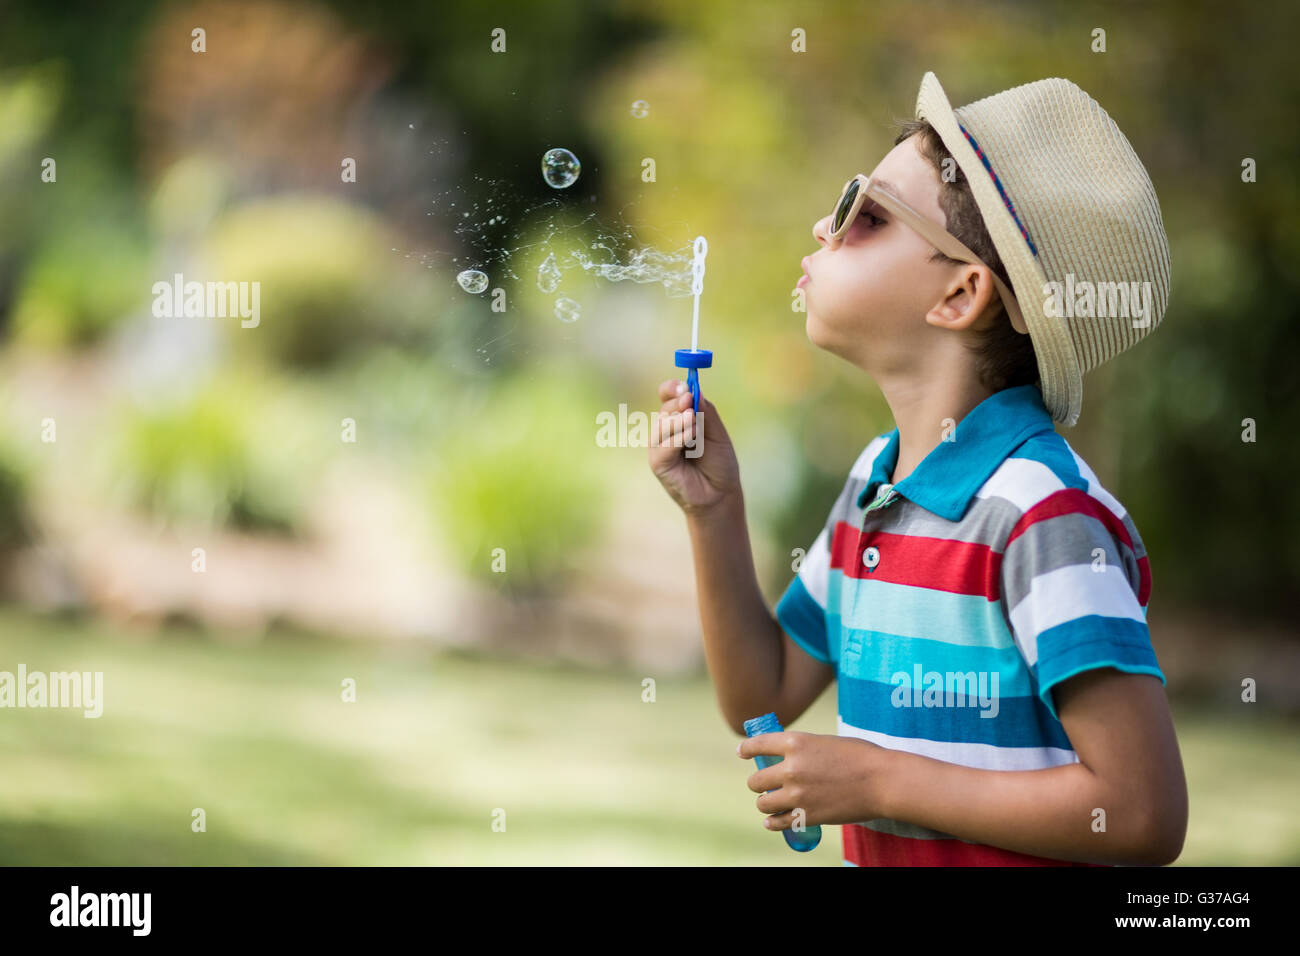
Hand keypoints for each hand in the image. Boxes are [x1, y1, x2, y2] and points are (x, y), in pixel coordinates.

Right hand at [648, 379, 740, 515]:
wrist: (720, 493)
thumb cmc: (719, 463)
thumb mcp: (717, 432)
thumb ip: (705, 412)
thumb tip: (693, 390)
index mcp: (679, 418)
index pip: (667, 395)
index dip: (673, 388)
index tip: (685, 386)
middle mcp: (666, 430)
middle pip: (665, 408)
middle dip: (678, 404)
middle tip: (690, 403)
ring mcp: (660, 446)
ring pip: (663, 425)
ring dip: (680, 422)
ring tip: (697, 428)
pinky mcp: (658, 462)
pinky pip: (664, 445)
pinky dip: (679, 438)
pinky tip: (692, 437)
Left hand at [737, 731, 891, 830]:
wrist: (883, 781)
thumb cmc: (861, 756)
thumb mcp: (826, 742)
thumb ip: (804, 749)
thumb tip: (790, 757)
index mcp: (796, 742)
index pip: (757, 745)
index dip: (746, 750)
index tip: (742, 753)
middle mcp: (791, 768)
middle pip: (756, 779)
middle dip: (758, 782)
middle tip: (765, 784)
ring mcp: (797, 794)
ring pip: (763, 802)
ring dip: (765, 803)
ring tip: (771, 802)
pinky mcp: (806, 816)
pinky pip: (777, 822)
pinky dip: (772, 822)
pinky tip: (772, 821)